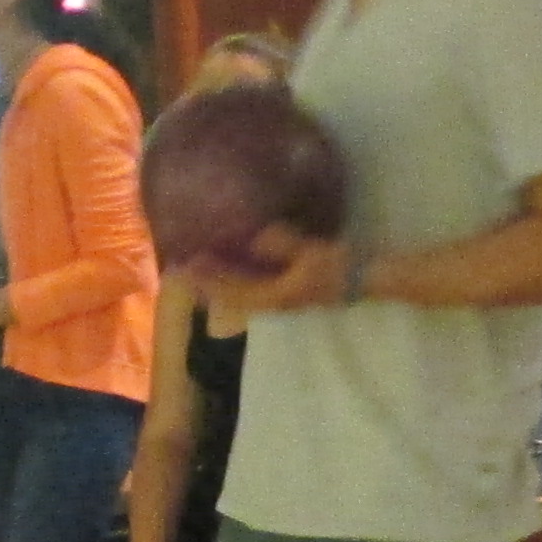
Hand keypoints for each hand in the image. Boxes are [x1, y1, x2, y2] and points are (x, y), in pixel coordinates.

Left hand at [200, 228, 347, 331]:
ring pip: (238, 296)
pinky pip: (249, 291)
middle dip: (206, 285)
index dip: (209, 280)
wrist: (361, 281)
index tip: (187, 267)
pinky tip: (228, 271)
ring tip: (197, 271)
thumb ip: (282, 246)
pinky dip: (233, 282)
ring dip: (217, 285)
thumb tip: (254, 237)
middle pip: (230, 298)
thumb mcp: (311, 252)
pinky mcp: (283, 295)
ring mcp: (278, 302)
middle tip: (180, 271)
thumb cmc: (338, 267)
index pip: (233, 290)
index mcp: (276, 296)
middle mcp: (272, 303)